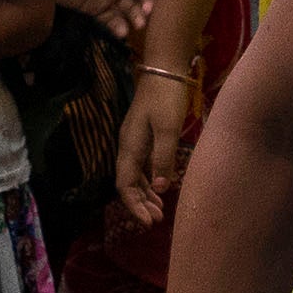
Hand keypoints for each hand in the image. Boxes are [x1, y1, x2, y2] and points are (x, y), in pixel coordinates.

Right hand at [117, 69, 194, 222]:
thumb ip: (163, 160)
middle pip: (128, 184)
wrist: (164, 70)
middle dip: (140, 204)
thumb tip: (158, 189)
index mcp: (130, 147)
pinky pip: (142, 166)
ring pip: (134, 176)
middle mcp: (128, 147)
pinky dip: (149, 181)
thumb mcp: (168, 130)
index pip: (125, 185)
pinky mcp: (143, 137)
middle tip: (157, 221)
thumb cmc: (166, 98)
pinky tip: (160, 189)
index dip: (134, 206)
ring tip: (159, 211)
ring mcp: (134, 141)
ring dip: (145, 195)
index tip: (149, 222)